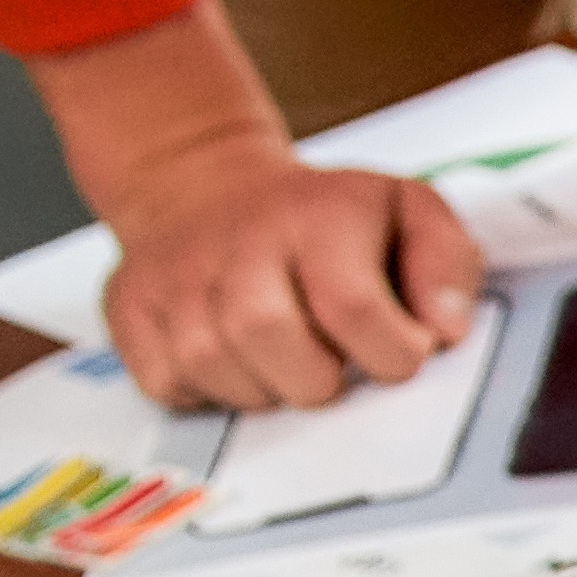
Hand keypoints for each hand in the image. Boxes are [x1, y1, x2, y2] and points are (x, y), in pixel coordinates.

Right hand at [26, 2, 481, 411]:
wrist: (205, 185)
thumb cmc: (323, 218)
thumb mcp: (409, 211)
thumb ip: (447, 264)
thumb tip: (444, 329)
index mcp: (316, 214)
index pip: (353, 308)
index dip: (390, 352)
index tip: (398, 350)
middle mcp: (237, 238)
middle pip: (269, 337)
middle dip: (316, 377)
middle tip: (331, 365)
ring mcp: (175, 272)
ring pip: (214, 368)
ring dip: (263, 387)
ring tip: (284, 358)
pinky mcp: (129, 306)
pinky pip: (168, 383)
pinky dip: (208, 391)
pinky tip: (234, 360)